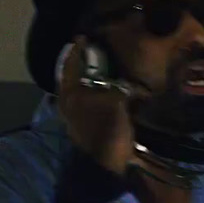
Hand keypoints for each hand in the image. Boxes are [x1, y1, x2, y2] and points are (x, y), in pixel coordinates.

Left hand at [57, 36, 134, 174]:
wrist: (104, 166)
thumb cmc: (106, 130)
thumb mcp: (117, 103)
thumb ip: (123, 89)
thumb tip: (134, 85)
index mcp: (71, 94)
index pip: (71, 65)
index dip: (77, 50)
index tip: (83, 36)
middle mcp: (69, 103)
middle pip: (74, 77)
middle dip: (85, 65)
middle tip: (97, 51)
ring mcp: (75, 116)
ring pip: (82, 90)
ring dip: (93, 80)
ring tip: (108, 69)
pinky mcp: (86, 126)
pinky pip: (91, 102)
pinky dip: (99, 94)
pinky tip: (112, 90)